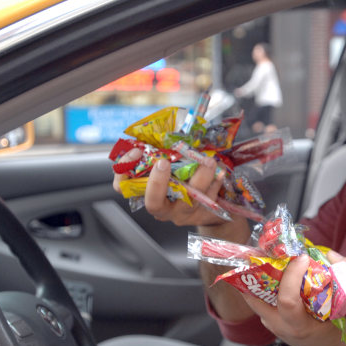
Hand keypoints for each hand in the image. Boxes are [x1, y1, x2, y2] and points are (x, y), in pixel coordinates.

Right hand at [111, 148, 227, 226]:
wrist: (208, 208)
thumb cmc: (182, 182)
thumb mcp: (168, 168)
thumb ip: (160, 153)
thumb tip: (159, 129)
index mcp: (147, 195)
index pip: (123, 188)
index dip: (123, 172)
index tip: (136, 152)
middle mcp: (163, 208)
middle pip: (154, 203)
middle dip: (157, 182)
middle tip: (164, 161)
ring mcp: (183, 214)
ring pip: (189, 201)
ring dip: (199, 178)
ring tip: (208, 161)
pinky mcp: (202, 215)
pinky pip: (210, 201)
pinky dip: (216, 184)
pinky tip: (221, 172)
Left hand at [242, 251, 345, 345]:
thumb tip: (329, 254)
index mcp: (301, 327)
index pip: (287, 300)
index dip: (292, 275)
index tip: (304, 258)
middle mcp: (281, 327)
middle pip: (258, 295)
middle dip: (266, 268)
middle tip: (279, 250)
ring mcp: (272, 325)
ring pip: (254, 295)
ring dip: (261, 273)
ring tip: (274, 255)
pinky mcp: (270, 321)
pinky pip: (260, 298)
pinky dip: (265, 282)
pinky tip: (279, 270)